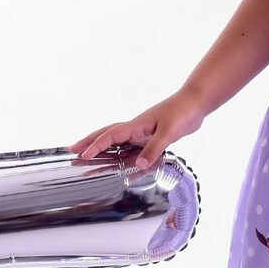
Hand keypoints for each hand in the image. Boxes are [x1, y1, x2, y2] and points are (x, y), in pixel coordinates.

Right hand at [68, 88, 206, 170]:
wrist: (195, 103)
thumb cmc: (182, 113)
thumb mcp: (169, 132)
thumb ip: (154, 148)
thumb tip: (138, 164)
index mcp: (136, 126)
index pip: (110, 136)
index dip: (95, 146)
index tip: (83, 155)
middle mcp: (136, 129)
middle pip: (106, 134)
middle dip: (89, 142)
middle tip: (72, 149)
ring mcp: (142, 132)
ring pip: (116, 140)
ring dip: (102, 146)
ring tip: (88, 155)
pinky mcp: (151, 136)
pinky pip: (130, 146)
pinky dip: (120, 152)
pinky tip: (119, 159)